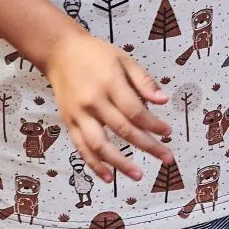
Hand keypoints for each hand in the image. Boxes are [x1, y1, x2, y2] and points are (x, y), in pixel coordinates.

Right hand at [42, 30, 173, 183]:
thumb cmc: (95, 54)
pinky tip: (108, 177)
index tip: (167, 133)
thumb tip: (163, 101)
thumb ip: (143, 81)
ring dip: (120, 163)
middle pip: (123, 129)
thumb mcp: (123, 59)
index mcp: (110, 83)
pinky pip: (82, 148)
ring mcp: (79, 114)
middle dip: (147, 146)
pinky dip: (94, 165)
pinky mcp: (69, 122)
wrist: (60, 52)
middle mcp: (94, 101)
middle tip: (166, 158)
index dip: (153, 124)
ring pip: (100, 145)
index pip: (135, 111)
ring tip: (138, 175)